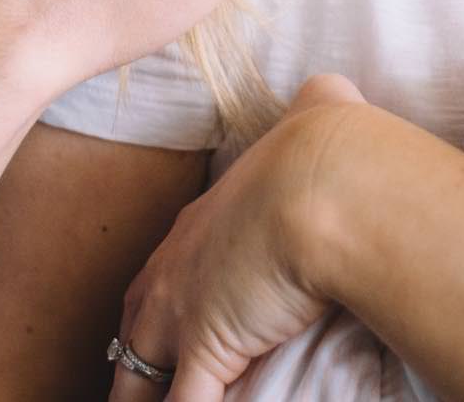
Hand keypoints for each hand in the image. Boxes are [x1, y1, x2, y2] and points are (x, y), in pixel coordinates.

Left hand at [108, 75, 367, 401]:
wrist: (327, 177)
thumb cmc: (327, 148)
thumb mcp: (316, 112)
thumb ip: (317, 105)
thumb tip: (332, 92)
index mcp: (194, 226)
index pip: (154, 285)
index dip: (154, 320)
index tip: (159, 342)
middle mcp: (172, 274)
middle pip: (130, 341)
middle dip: (134, 372)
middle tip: (138, 392)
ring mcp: (181, 316)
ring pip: (139, 384)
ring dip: (144, 399)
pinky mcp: (206, 351)